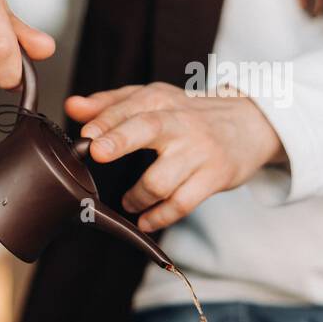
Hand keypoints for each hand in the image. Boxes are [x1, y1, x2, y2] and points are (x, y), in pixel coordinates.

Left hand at [65, 80, 287, 229]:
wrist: (250, 124)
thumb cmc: (189, 114)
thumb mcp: (154, 101)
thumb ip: (111, 104)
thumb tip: (72, 107)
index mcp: (161, 101)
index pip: (130, 106)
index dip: (106, 120)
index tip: (86, 135)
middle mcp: (181, 122)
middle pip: (148, 128)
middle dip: (120, 140)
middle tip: (97, 153)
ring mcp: (199, 151)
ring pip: (161, 179)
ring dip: (136, 197)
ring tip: (129, 202)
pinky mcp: (214, 177)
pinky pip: (181, 204)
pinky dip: (158, 217)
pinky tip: (145, 220)